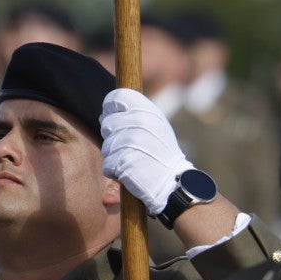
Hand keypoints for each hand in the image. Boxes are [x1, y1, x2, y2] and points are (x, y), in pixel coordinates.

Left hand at [100, 88, 192, 214]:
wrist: (174, 181)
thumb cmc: (162, 153)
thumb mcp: (156, 125)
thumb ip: (135, 114)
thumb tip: (106, 112)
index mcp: (147, 110)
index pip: (116, 98)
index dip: (111, 108)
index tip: (114, 117)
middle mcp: (138, 122)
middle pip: (107, 123)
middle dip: (113, 136)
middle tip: (130, 146)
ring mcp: (130, 142)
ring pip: (106, 145)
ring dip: (115, 155)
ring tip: (134, 160)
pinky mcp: (123, 161)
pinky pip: (107, 165)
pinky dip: (115, 171)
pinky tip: (130, 172)